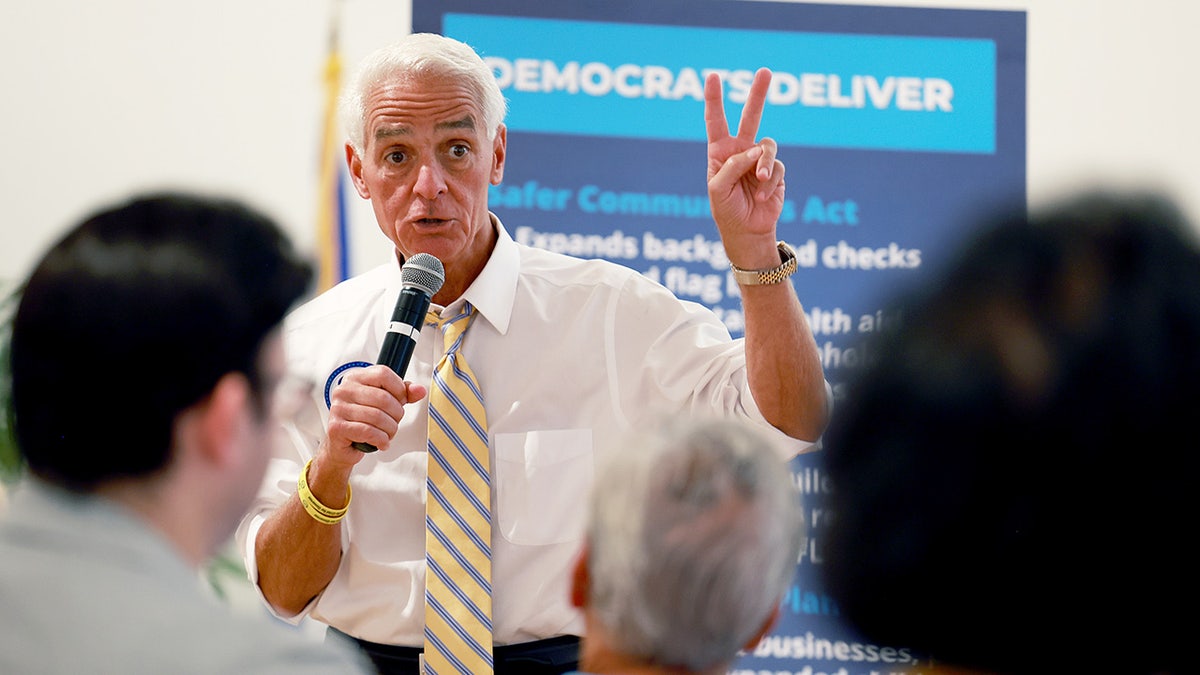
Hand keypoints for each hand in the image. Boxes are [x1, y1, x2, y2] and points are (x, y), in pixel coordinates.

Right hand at [322, 365, 427, 467]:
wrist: (341, 445)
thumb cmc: (362, 421)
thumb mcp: (384, 403)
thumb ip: (403, 394)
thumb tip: (420, 390)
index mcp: (355, 377)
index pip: (383, 374)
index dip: (398, 389)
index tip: (400, 401)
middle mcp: (344, 390)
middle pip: (383, 398)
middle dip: (396, 414)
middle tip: (394, 422)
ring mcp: (338, 408)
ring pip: (378, 417)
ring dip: (390, 430)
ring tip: (388, 434)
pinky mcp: (337, 427)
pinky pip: (368, 431)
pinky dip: (381, 439)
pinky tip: (382, 442)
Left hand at [705, 68, 786, 264]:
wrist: (747, 232)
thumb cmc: (726, 210)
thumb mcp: (718, 189)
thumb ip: (732, 166)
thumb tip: (755, 151)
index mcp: (720, 152)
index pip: (715, 120)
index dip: (714, 98)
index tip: (713, 76)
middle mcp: (740, 151)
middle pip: (750, 117)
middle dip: (758, 94)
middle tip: (765, 71)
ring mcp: (759, 160)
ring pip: (768, 145)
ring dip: (764, 164)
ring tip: (761, 181)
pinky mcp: (776, 172)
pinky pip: (777, 168)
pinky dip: (770, 182)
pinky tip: (763, 195)